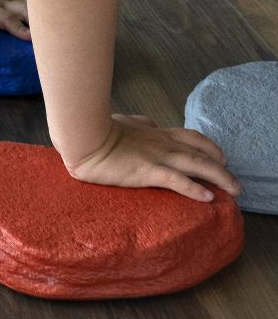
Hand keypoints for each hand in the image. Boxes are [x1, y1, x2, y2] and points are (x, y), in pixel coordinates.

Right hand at [63, 114, 241, 201]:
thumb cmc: (96, 129)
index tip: (219, 156)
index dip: (208, 146)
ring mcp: (155, 156)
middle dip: (221, 166)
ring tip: (234, 190)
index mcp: (154, 132)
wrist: (83, 137)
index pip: (189, 137)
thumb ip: (138, 124)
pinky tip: (208, 197)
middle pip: (200, 152)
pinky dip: (195, 189)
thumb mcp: (123, 122)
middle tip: (235, 180)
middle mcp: (160, 143)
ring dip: (219, 177)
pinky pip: (177, 181)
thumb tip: (147, 123)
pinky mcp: (147, 171)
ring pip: (196, 165)